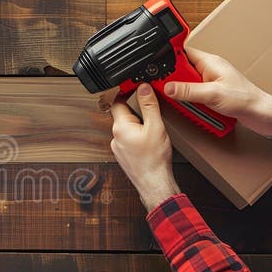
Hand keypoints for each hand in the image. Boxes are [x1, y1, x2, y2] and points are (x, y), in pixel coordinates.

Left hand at [110, 84, 180, 211]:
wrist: (154, 183)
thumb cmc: (154, 160)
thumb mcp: (156, 126)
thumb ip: (149, 105)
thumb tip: (144, 88)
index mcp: (120, 127)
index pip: (117, 102)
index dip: (126, 93)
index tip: (134, 89)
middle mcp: (115, 137)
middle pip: (122, 115)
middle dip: (135, 111)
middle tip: (150, 113)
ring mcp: (118, 148)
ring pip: (126, 129)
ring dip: (137, 126)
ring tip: (151, 131)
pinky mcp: (123, 156)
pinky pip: (128, 140)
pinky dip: (137, 138)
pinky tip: (148, 143)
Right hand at [165, 48, 270, 120]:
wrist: (260, 114)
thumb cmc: (245, 99)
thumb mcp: (212, 94)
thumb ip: (187, 90)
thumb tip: (168, 87)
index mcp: (210, 62)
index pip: (182, 52)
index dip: (168, 58)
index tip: (157, 68)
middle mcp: (208, 70)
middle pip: (181, 71)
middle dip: (175, 83)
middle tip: (172, 92)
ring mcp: (209, 82)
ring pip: (186, 85)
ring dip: (184, 95)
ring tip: (189, 103)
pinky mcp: (211, 93)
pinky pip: (193, 95)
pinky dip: (191, 103)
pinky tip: (196, 109)